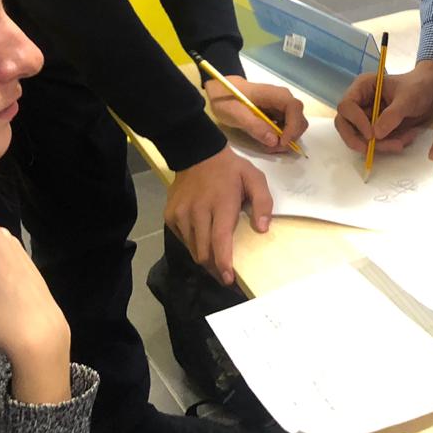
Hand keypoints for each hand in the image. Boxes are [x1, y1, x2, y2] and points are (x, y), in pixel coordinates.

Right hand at [164, 144, 272, 284]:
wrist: (197, 153)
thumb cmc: (230, 169)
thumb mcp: (255, 178)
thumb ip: (263, 202)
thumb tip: (262, 229)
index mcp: (221, 204)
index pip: (219, 239)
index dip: (223, 262)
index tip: (228, 279)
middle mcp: (197, 212)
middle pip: (203, 251)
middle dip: (215, 266)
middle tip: (225, 273)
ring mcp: (181, 214)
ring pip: (192, 249)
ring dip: (204, 257)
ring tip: (215, 258)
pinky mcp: (170, 216)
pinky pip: (183, 239)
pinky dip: (193, 244)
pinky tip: (203, 238)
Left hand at [205, 75, 307, 152]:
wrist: (219, 91)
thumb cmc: (226, 99)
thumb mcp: (235, 113)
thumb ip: (254, 126)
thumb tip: (274, 141)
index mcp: (274, 94)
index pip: (294, 108)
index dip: (293, 127)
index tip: (282, 142)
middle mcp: (283, 99)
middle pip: (299, 119)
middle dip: (291, 137)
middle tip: (274, 149)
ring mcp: (281, 106)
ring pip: (294, 125)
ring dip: (286, 139)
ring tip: (269, 147)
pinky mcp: (277, 113)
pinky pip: (286, 127)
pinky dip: (280, 137)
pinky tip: (267, 141)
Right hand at [335, 59, 432, 152]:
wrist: (430, 91)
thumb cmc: (418, 87)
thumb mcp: (408, 98)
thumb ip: (392, 115)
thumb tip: (376, 135)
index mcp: (363, 87)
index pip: (346, 106)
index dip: (355, 121)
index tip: (371, 134)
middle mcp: (360, 103)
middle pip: (344, 125)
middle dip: (357, 140)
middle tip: (370, 150)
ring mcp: (367, 117)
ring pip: (360, 138)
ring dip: (379, 145)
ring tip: (401, 143)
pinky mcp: (376, 129)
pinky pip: (375, 143)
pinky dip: (388, 145)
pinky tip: (405, 138)